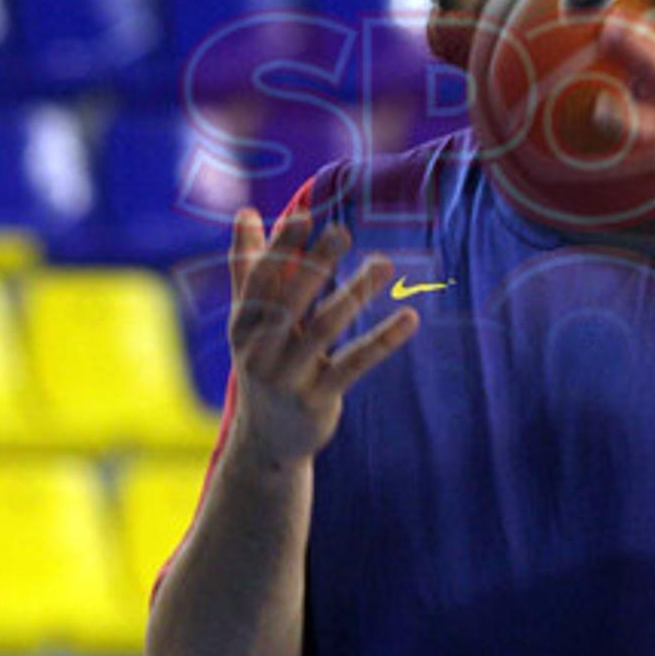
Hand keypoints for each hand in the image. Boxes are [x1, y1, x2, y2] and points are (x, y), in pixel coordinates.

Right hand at [225, 207, 419, 468]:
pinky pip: (354, 363)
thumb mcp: (249, 320)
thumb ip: (248, 267)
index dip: (280, 247)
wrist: (265, 442)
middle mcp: (260, 348)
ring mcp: (288, 376)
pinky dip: (383, 340)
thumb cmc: (262, 364)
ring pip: (324, 327)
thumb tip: (246, 213)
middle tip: (342, 231)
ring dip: (355, 293)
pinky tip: (411, 317)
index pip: (261, 278)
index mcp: (244, 323)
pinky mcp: (317, 399)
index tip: (303, 214)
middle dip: (314, 263)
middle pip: (290, 298)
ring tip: (385, 264)